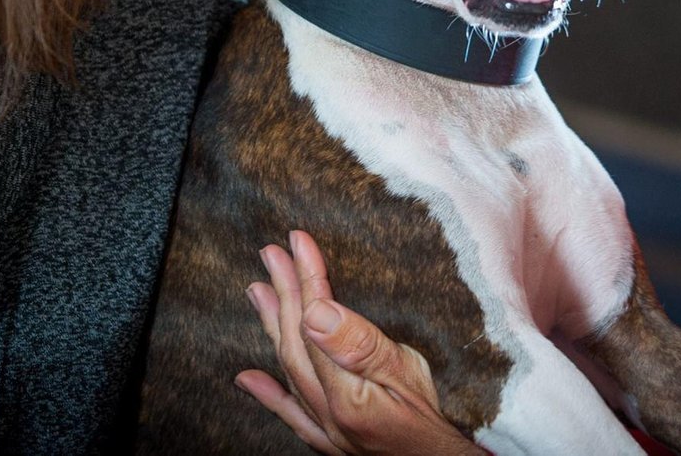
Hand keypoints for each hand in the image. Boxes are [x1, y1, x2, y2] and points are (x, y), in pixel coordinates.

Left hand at [235, 230, 485, 455]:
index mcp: (346, 395)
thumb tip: (317, 312)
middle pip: (296, 343)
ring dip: (273, 327)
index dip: (306, 280)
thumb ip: (360, 345)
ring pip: (289, 370)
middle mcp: (326, 414)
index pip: (316, 325)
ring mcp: (324, 428)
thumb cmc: (432, 421)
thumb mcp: (408, 374)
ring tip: (259, 290)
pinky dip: (268, 392)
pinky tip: (247, 378)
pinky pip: (290, 412)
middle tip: (271, 253)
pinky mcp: (329, 439)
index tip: (298, 243)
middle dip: (284, 293)